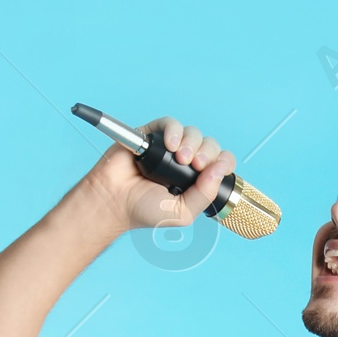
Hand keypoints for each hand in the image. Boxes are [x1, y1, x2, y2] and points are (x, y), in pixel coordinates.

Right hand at [82, 115, 235, 235]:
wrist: (114, 200)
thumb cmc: (144, 209)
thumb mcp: (183, 213)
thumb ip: (204, 195)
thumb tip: (219, 170)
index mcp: (195, 181)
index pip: (219, 165)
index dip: (223, 162)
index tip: (218, 167)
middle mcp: (185, 163)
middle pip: (209, 146)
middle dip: (208, 153)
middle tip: (195, 165)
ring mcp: (169, 148)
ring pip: (193, 133)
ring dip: (192, 142)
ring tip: (180, 158)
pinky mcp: (153, 135)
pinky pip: (171, 123)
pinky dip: (174, 130)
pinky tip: (170, 145)